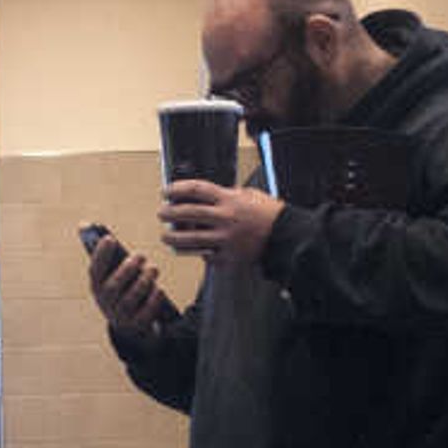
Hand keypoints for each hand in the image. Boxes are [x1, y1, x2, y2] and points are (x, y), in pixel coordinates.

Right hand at [85, 229, 177, 335]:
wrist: (129, 325)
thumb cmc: (121, 289)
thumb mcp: (111, 274)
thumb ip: (104, 253)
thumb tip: (84, 224)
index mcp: (97, 286)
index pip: (94, 270)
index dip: (100, 255)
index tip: (110, 238)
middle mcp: (105, 302)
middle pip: (112, 287)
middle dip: (127, 269)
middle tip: (141, 255)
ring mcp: (119, 316)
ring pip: (129, 300)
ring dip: (143, 282)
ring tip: (153, 269)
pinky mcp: (135, 326)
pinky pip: (144, 314)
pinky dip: (152, 301)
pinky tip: (159, 290)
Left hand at [160, 178, 282, 271]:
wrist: (286, 237)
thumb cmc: (269, 214)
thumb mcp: (249, 195)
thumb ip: (227, 195)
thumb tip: (206, 195)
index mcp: (229, 199)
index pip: (195, 190)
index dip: (176, 189)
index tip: (166, 192)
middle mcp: (225, 218)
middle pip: (187, 213)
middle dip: (169, 213)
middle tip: (162, 213)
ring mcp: (225, 239)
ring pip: (190, 239)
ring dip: (173, 238)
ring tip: (166, 237)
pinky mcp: (229, 257)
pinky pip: (205, 256)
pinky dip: (196, 253)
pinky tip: (190, 250)